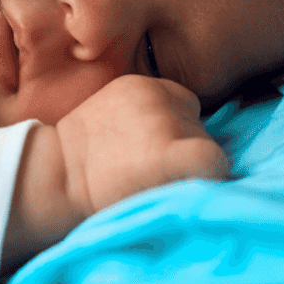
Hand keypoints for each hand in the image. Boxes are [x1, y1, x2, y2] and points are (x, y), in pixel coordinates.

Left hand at [54, 74, 228, 216]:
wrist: (63, 168)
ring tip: (149, 147)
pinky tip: (146, 126)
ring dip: (182, 131)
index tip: (189, 183)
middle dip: (191, 154)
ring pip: (194, 116)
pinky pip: (177, 95)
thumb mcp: (155, 202)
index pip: (215, 160)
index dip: (210, 175)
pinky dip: (170, 110)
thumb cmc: (111, 198)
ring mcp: (148, 95)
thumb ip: (188, 185)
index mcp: (164, 156)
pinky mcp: (137, 81)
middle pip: (206, 138)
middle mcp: (160, 119)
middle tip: (161, 169)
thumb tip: (220, 171)